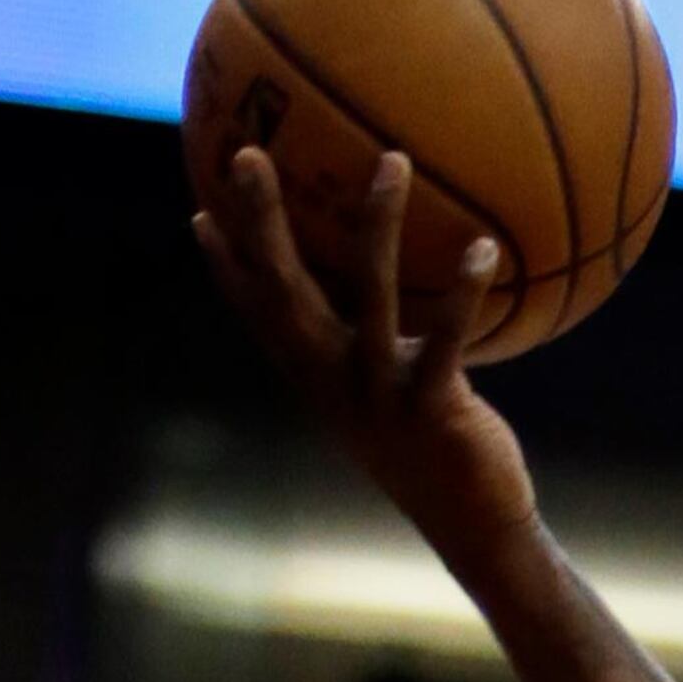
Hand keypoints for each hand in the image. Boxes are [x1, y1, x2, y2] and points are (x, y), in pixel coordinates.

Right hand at [194, 149, 533, 553]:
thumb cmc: (440, 454)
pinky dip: (465, 290)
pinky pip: (447, 337)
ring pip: (368, 293)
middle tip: (249, 154)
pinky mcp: (431, 406)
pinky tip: (483, 248)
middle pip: (285, 287)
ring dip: (377, 223)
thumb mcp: (395, 402)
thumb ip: (380, 355)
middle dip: (262, 219)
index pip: (257, 313)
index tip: (199, 210)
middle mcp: (335, 380)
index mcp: (319, 378)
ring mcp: (379, 392)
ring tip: (392, 163)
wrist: (472, 527)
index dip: (226, 265)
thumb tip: (394, 310)